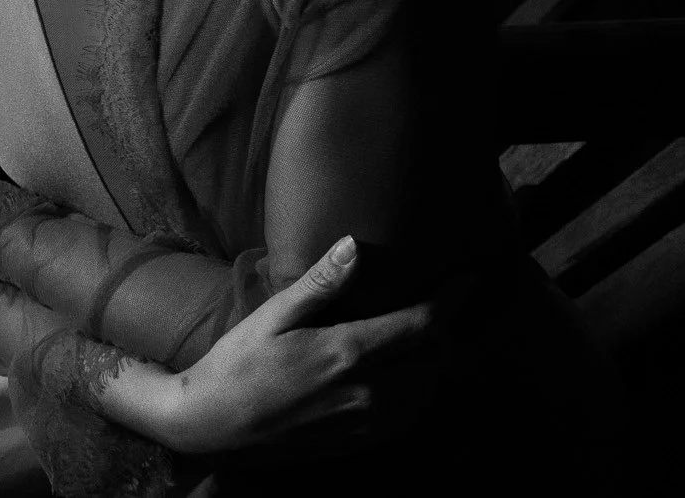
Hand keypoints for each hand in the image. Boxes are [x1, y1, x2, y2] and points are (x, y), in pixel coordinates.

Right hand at [141, 238, 439, 457]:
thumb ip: (321, 284)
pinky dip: (421, 390)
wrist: (214, 423)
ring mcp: (366, 421)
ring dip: (438, 361)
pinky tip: (408, 375)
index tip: (470, 278)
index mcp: (347, 352)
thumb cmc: (239, 361)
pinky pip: (409, 416)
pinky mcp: (359, 440)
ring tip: (434, 335)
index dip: (453, 299)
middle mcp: (368, 391)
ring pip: (428, 390)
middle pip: (436, 359)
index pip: (422, 325)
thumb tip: (355, 245)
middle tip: (447, 303)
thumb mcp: (274, 315)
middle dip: (449, 329)